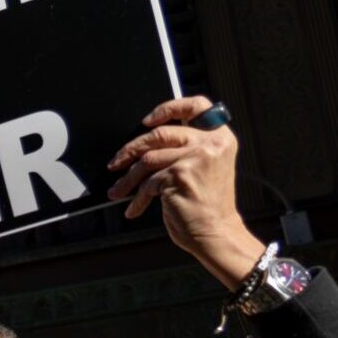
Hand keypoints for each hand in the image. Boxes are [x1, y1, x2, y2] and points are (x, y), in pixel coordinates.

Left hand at [106, 96, 266, 288]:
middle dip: (131, 149)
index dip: (168, 107)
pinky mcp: (179, 174)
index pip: (196, 105)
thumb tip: (146, 142)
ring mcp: (195, 157)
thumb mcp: (205, 168)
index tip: (148, 121)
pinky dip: (137, 197)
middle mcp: (211, 144)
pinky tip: (134, 208)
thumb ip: (187, 149)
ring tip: (119, 190)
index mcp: (220, 137)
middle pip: (160, 133)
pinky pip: (148, 182)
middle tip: (117, 162)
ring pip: (147, 159)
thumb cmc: (208, 206)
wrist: (216, 232)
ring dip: (127, 178)